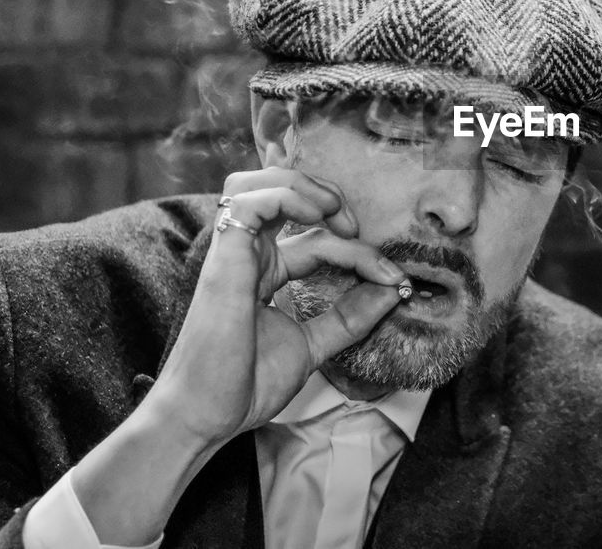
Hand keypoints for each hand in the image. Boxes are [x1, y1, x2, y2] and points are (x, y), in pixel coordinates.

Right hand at [146, 168, 406, 445]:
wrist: (206, 417)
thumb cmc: (245, 386)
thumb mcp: (313, 345)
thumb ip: (349, 318)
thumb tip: (394, 289)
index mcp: (266, 273)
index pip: (318, 240)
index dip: (360, 252)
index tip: (394, 279)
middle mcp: (249, 256)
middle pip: (284, 194)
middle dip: (329, 197)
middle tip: (358, 229)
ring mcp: (234, 254)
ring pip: (259, 183)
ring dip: (304, 184)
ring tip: (336, 212)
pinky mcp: (224, 257)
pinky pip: (251, 200)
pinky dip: (290, 195)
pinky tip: (320, 216)